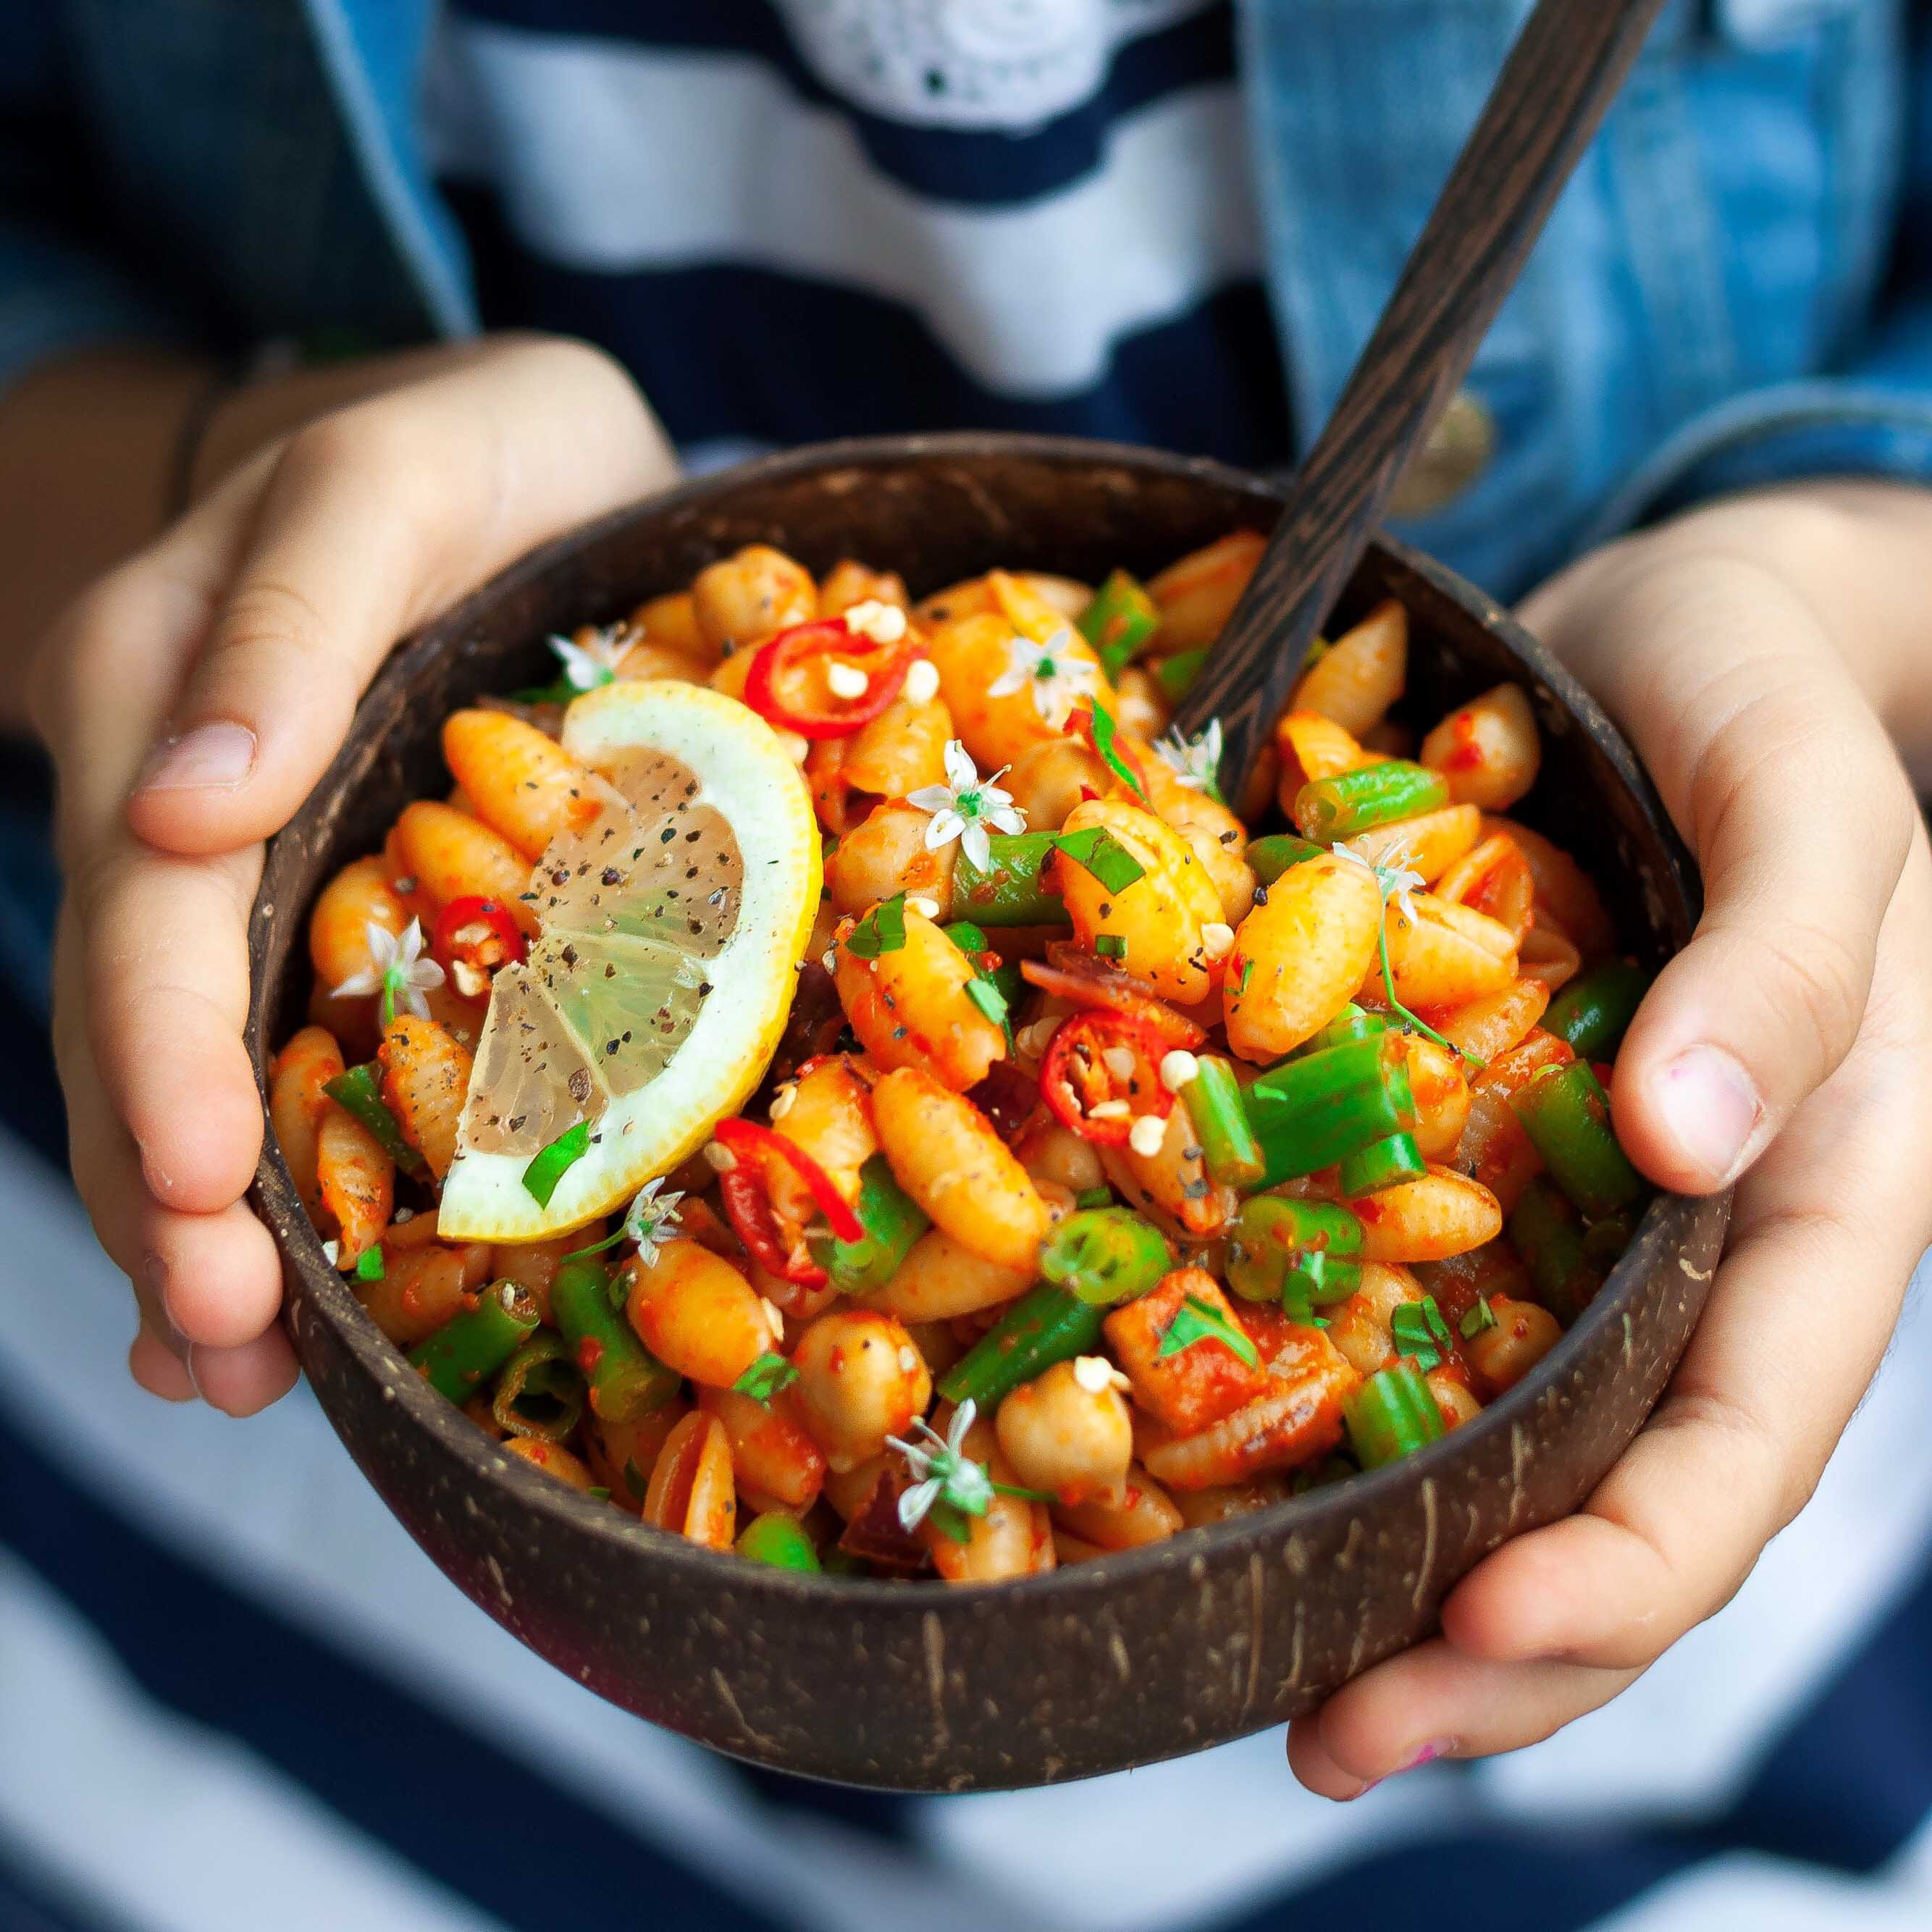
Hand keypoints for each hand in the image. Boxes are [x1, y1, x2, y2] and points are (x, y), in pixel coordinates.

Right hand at [30, 334, 678, 1413]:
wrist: (491, 443)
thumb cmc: (472, 447)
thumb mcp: (398, 479)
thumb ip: (291, 620)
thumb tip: (186, 807)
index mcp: (172, 690)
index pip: (153, 900)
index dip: (166, 1052)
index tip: (195, 1194)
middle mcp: (175, 787)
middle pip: (139, 1008)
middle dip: (168, 1188)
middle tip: (223, 1355)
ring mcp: (228, 849)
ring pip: (174, 1049)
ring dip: (188, 1218)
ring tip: (228, 1377)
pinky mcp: (311, 889)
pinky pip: (256, 1035)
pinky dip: (252, 1166)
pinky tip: (267, 1294)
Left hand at [1289, 484, 1931, 1793]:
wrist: (1667, 631)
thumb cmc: (1758, 701)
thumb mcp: (1807, 798)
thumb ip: (1791, 961)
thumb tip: (1695, 1139)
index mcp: (1813, 1192)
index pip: (1749, 1429)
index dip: (1637, 1557)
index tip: (1486, 1621)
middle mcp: (1688, 1242)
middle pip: (1619, 1496)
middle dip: (1495, 1642)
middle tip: (1326, 1735)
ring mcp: (1570, 1214)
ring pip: (1508, 1447)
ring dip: (1400, 1579)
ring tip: (1258, 1672)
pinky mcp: (1461, 1158)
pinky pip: (1404, 1318)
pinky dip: (1327, 1417)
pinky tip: (1215, 1478)